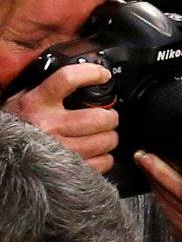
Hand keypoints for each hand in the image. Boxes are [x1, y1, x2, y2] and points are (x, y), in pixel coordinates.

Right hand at [4, 61, 118, 172]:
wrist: (2, 152)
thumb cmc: (15, 124)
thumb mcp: (24, 99)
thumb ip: (47, 89)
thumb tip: (78, 77)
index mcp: (36, 102)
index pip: (67, 79)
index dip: (91, 74)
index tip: (102, 75)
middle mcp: (47, 125)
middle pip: (97, 117)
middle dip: (110, 117)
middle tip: (108, 117)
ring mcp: (58, 148)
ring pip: (102, 141)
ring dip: (109, 137)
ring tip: (104, 135)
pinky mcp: (67, 168)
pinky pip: (100, 162)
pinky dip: (104, 158)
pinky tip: (97, 153)